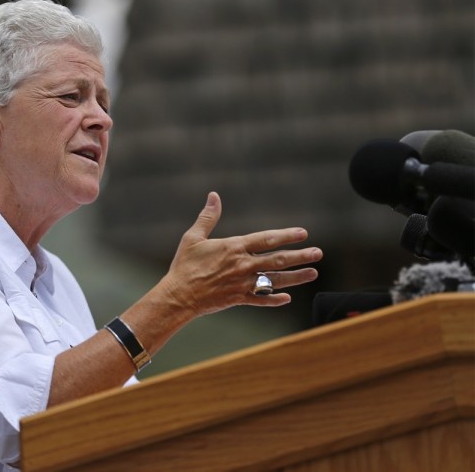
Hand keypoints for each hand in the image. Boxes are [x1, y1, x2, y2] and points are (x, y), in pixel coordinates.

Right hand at [161, 192, 321, 316]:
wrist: (179, 295)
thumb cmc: (184, 265)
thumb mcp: (193, 237)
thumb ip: (208, 217)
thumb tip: (213, 196)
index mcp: (234, 248)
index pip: (266, 239)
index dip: (286, 236)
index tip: (303, 233)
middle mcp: (242, 265)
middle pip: (277, 260)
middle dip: (300, 256)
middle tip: (318, 254)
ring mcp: (242, 284)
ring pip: (275, 280)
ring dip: (296, 277)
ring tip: (313, 273)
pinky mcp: (238, 299)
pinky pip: (261, 300)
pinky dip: (275, 299)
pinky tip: (287, 298)